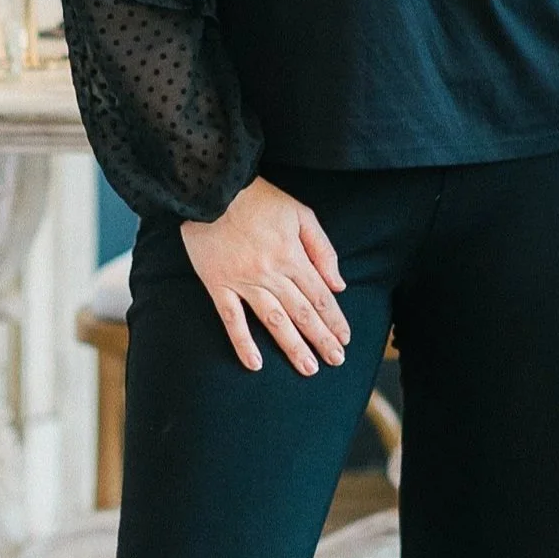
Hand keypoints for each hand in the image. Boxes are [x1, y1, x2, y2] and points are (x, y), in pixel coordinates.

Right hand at [180, 178, 350, 374]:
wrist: (212, 188)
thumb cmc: (259, 198)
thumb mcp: (300, 214)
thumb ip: (322, 249)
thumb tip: (337, 284)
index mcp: (293, 256)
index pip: (320, 297)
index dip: (334, 320)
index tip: (345, 339)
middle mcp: (271, 273)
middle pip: (302, 313)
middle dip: (321, 339)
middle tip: (336, 361)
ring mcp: (243, 282)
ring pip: (273, 321)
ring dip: (292, 347)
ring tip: (309, 369)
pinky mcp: (218, 285)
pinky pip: (231, 319)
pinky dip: (243, 343)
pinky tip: (255, 364)